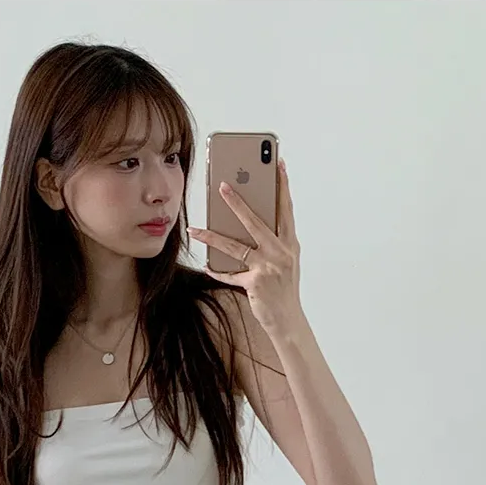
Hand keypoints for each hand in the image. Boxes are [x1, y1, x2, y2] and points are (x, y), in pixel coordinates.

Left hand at [190, 157, 303, 349]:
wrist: (289, 320)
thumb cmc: (285, 287)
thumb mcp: (286, 260)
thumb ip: (274, 240)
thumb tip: (252, 219)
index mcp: (290, 243)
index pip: (285, 209)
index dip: (282, 186)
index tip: (278, 165)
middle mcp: (280, 252)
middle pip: (256, 222)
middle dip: (237, 203)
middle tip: (222, 185)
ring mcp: (268, 268)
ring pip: (235, 246)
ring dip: (212, 236)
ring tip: (195, 228)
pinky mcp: (255, 283)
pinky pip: (230, 273)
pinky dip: (217, 269)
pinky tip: (206, 264)